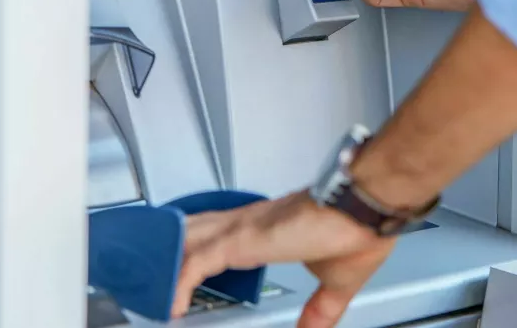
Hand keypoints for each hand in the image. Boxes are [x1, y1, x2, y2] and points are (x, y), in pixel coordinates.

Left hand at [171, 192, 395, 327]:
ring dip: (166, 264)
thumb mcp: (335, 283)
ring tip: (151, 291)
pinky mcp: (242, 240)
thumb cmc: (360, 229)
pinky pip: (195, 262)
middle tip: (149, 275)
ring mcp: (243, 230)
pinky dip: (179, 283)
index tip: (187, 271)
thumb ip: (319, 310)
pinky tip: (172, 305)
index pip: (219, 234)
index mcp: (268, 230)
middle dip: (169, 250)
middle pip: (192, 231)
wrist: (368, 206)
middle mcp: (250, 223)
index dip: (198, 248)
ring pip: (186, 242)